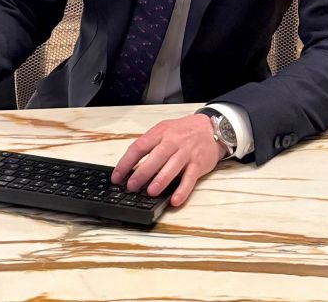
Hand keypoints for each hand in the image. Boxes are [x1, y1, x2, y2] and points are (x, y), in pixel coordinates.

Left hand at [111, 113, 226, 207]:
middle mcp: (174, 141)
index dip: (126, 162)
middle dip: (142, 172)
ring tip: (151, 192)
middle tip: (131, 186)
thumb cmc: (184, 131)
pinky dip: (183, 190)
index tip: (117, 177)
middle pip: (156, 157)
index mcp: (161, 132)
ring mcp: (187, 153)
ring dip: (161, 180)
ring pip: (173, 166)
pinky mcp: (199, 164)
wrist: (211, 127)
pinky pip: (190, 178)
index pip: (140, 146)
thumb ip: (150, 145)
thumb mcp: (165, 130)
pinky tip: (175, 200)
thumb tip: (131, 167)